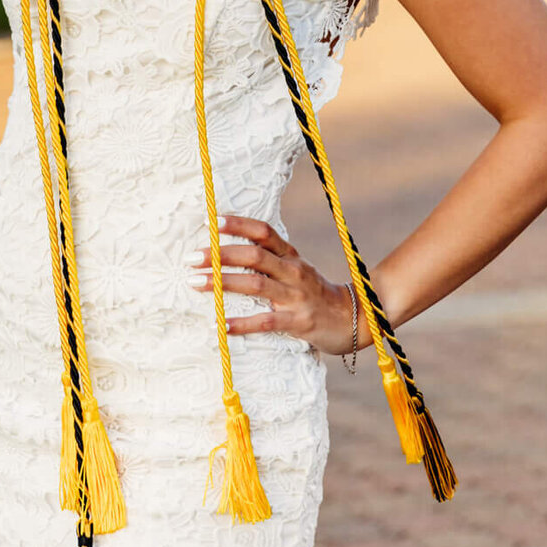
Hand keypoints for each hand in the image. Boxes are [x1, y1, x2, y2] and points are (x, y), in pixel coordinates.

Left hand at [189, 214, 370, 356]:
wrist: (354, 319)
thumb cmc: (314, 292)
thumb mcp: (296, 269)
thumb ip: (270, 259)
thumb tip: (229, 250)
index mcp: (291, 255)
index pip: (263, 232)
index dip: (237, 224)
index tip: (211, 221)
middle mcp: (293, 271)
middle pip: (254, 255)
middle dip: (220, 254)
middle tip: (192, 257)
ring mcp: (296, 297)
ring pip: (255, 285)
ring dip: (223, 284)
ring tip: (196, 283)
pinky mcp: (298, 322)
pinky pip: (266, 322)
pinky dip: (242, 324)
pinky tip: (221, 325)